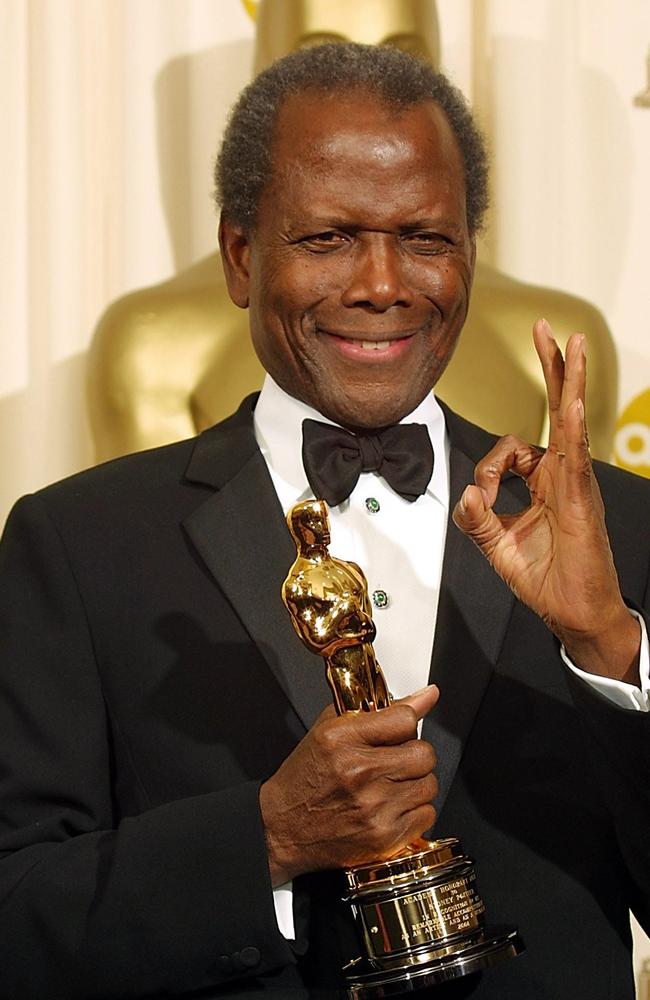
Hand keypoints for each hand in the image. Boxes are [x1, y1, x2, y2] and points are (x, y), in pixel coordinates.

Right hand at [259, 684, 438, 885]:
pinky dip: (414, 811)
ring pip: (429, 785)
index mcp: (342, 739)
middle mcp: (359, 772)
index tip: (401, 730)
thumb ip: (377, 709)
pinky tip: (392, 808)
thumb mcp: (329, 730)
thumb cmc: (305, 779)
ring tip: (391, 786)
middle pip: (424, 754)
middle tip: (396, 761)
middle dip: (414, 755)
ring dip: (415, 784)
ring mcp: (374, 807)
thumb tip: (425, 696)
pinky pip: (427, 815)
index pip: (405, 719)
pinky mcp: (384, 837)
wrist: (281, 829)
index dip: (406, 724)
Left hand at [452, 318, 639, 683]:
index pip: (512, 450)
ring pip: (572, 420)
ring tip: (572, 341)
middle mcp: (564, 476)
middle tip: (547, 328)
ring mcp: (576, 484)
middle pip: (558, 410)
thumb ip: (477, 519)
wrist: (575, 614)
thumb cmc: (546, 581)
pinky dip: (573, 426)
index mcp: (545, 484)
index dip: (488, 468)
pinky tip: (571, 400)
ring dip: (570, 379)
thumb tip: (465, 492)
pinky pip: (576, 454)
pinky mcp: (582, 499)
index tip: (481, 500)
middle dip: (553, 368)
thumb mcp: (497, 547)